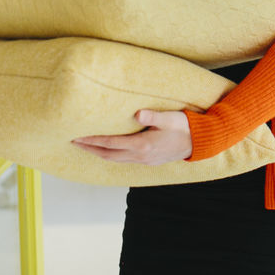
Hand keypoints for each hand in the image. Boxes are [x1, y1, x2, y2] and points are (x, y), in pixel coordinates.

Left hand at [71, 109, 191, 164]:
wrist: (200, 142)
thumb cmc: (185, 126)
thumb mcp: (169, 118)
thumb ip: (152, 115)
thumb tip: (137, 113)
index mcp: (142, 145)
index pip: (110, 144)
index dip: (92, 140)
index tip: (77, 137)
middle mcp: (140, 156)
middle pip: (108, 155)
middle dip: (90, 148)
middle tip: (74, 142)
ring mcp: (144, 160)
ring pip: (115, 159)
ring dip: (99, 153)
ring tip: (87, 146)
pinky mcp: (149, 161)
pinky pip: (124, 160)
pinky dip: (112, 156)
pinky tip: (108, 151)